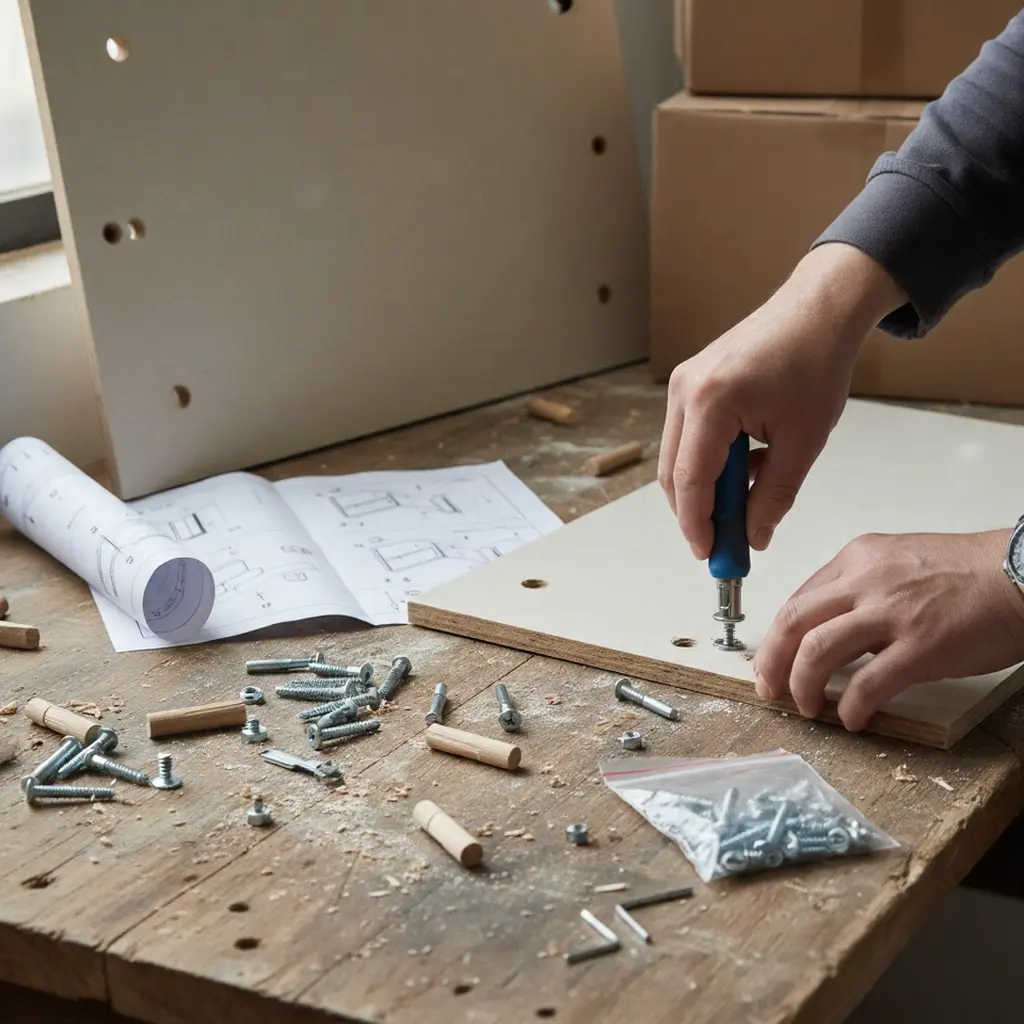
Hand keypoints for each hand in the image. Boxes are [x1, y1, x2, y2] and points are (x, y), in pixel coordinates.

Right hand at [658, 244, 906, 558]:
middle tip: (725, 544)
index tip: (710, 556)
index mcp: (711, 402)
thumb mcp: (804, 441)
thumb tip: (754, 538)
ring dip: (706, 489)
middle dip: (697, 514)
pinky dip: (711, 463)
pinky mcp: (691, 383)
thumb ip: (775, 495)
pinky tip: (748, 468)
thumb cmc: (816, 363)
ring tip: (747, 505)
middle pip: (674, 473)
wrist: (818, 310)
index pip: (691, 481)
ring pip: (678, 458)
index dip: (698, 525)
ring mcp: (683, 384)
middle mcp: (685, 391)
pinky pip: (689, 437)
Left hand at [753, 530, 1023, 730]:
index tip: (770, 662)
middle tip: (770, 690)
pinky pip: (868, 684)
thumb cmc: (967, 573)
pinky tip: (852, 720)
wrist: (1021, 574)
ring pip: (817, 651)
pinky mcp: (921, 646)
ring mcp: (891, 613)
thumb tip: (829, 630)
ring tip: (808, 707)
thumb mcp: (897, 563)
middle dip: (772, 663)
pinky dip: (851, 708)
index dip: (776, 639)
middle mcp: (865, 581)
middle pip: (794, 624)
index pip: (797, 601)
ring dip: (803, 686)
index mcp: (857, 560)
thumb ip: (859, 590)